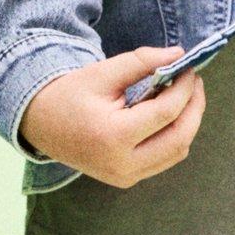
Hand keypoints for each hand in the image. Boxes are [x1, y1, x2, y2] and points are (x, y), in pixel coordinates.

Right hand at [18, 47, 207, 186]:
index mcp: (113, 136)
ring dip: (188, 123)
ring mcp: (125, 177)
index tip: (189, 67)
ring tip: (183, 95)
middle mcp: (122, 164)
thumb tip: (179, 54)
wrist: (40, 124)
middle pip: (180, 137)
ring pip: (177, 152)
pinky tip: (168, 114)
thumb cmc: (70, 94)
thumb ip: (142, 62)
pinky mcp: (127, 179)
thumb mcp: (103, 72)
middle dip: (194, 107)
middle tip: (194, 82)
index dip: (185, 88)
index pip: (167, 112)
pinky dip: (174, 135)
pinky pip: (164, 159)